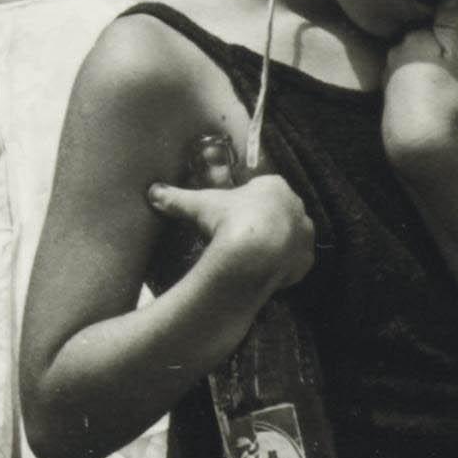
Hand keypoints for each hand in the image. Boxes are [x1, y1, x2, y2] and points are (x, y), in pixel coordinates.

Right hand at [148, 170, 315, 299]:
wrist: (252, 256)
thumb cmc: (228, 221)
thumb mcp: (198, 205)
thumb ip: (176, 197)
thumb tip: (152, 191)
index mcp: (274, 187)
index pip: (263, 188)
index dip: (247, 201)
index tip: (233, 213)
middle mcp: (295, 206)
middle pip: (280, 211)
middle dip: (264, 221)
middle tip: (241, 235)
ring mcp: (303, 234)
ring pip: (291, 235)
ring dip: (276, 243)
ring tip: (253, 254)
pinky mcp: (305, 259)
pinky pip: (295, 261)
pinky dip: (282, 265)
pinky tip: (265, 270)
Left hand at [383, 2, 457, 162]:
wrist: (419, 138)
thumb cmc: (444, 91)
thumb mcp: (455, 52)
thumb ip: (450, 23)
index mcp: (414, 42)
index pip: (445, 44)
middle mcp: (401, 60)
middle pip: (444, 69)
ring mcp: (397, 84)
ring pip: (440, 89)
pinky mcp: (396, 106)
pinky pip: (429, 103)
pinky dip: (451, 113)